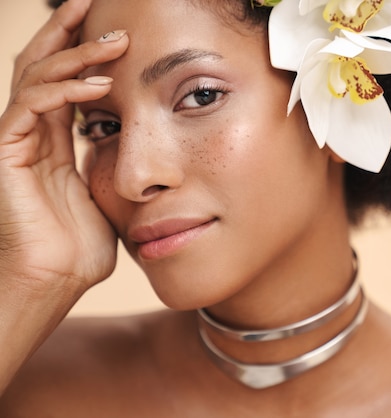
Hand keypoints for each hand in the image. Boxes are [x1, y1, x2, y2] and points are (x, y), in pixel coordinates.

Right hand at [0, 0, 128, 293]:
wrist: (54, 282)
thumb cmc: (80, 248)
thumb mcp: (105, 194)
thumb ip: (111, 165)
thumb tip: (138, 149)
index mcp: (55, 140)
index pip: (64, 79)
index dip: (82, 47)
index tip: (116, 25)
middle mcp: (32, 132)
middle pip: (44, 63)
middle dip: (69, 29)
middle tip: (96, 1)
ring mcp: (15, 139)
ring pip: (37, 75)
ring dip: (75, 52)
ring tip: (116, 40)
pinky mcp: (6, 152)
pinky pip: (32, 105)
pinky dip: (64, 90)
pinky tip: (100, 86)